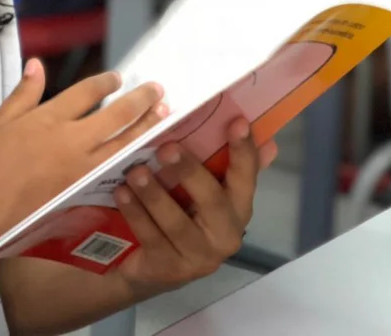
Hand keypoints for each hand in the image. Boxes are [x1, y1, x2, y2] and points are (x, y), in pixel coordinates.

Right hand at [0, 60, 167, 242]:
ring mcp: (81, 168)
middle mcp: (71, 140)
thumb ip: (23, 93)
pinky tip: (146, 154)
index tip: (118, 78)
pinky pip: (117, 170)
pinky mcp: (83, 191)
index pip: (86, 93)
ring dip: (146, 128)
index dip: (105, 83)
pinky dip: (134, 159)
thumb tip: (37, 65)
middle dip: (140, 101)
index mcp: (48, 118)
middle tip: (158, 90)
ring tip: (163, 115)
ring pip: (123, 144)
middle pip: (116, 116)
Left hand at [113, 118, 277, 293]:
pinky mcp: (169, 269)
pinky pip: (151, 237)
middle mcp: (225, 235)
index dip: (243, 151)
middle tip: (165, 147)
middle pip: (212, 201)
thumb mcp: (201, 193)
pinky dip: (135, 213)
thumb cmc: (180, 218)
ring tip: (134, 171)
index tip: (237, 121)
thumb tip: (268, 143)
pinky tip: (121, 193)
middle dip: (189, 172)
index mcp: (238, 210)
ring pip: (176, 222)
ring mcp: (199, 257)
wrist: (149, 269)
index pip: (246, 177)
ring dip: (154, 194)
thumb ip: (228, 167)